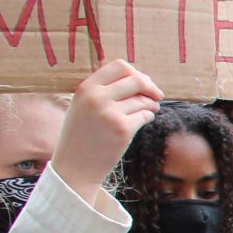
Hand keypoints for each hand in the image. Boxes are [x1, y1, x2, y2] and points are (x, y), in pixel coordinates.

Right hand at [54, 60, 164, 206]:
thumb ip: (104, 91)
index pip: (119, 66)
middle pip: (136, 80)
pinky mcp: (123, 129)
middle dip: (151, 88)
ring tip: (147, 111)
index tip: (144, 82)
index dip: (136, 73)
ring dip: (151, 105)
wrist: (75, 166)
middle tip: (157, 96)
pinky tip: (141, 122)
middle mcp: (96, 98)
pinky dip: (147, 117)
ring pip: (143, 100)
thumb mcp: (83, 106)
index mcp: (85, 88)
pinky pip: (145, 115)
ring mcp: (110, 113)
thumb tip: (141, 78)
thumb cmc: (82, 135)